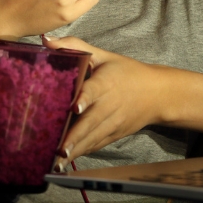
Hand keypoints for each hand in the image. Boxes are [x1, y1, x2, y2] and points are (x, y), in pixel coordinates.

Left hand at [42, 36, 167, 168]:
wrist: (157, 94)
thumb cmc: (126, 72)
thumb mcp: (103, 55)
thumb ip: (74, 46)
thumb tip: (45, 41)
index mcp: (107, 82)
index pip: (95, 90)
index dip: (85, 98)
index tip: (75, 106)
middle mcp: (110, 104)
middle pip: (91, 121)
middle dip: (75, 136)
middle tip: (58, 148)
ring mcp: (114, 122)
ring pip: (93, 137)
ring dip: (76, 149)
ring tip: (57, 162)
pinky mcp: (115, 134)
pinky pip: (97, 144)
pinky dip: (83, 152)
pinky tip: (67, 160)